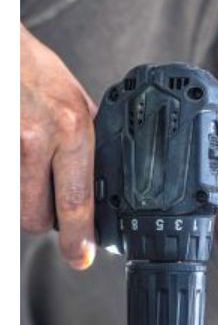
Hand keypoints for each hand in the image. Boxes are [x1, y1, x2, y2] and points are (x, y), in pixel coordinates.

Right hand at [20, 24, 97, 269]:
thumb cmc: (28, 67)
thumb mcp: (71, 96)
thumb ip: (84, 134)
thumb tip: (100, 173)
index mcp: (72, 127)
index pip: (77, 197)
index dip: (79, 235)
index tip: (80, 257)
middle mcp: (37, 138)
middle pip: (35, 216)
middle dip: (40, 221)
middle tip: (45, 209)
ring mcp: (6, 146)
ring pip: (12, 207)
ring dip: (19, 203)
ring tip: (25, 176)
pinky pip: (1, 190)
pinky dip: (7, 187)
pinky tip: (14, 165)